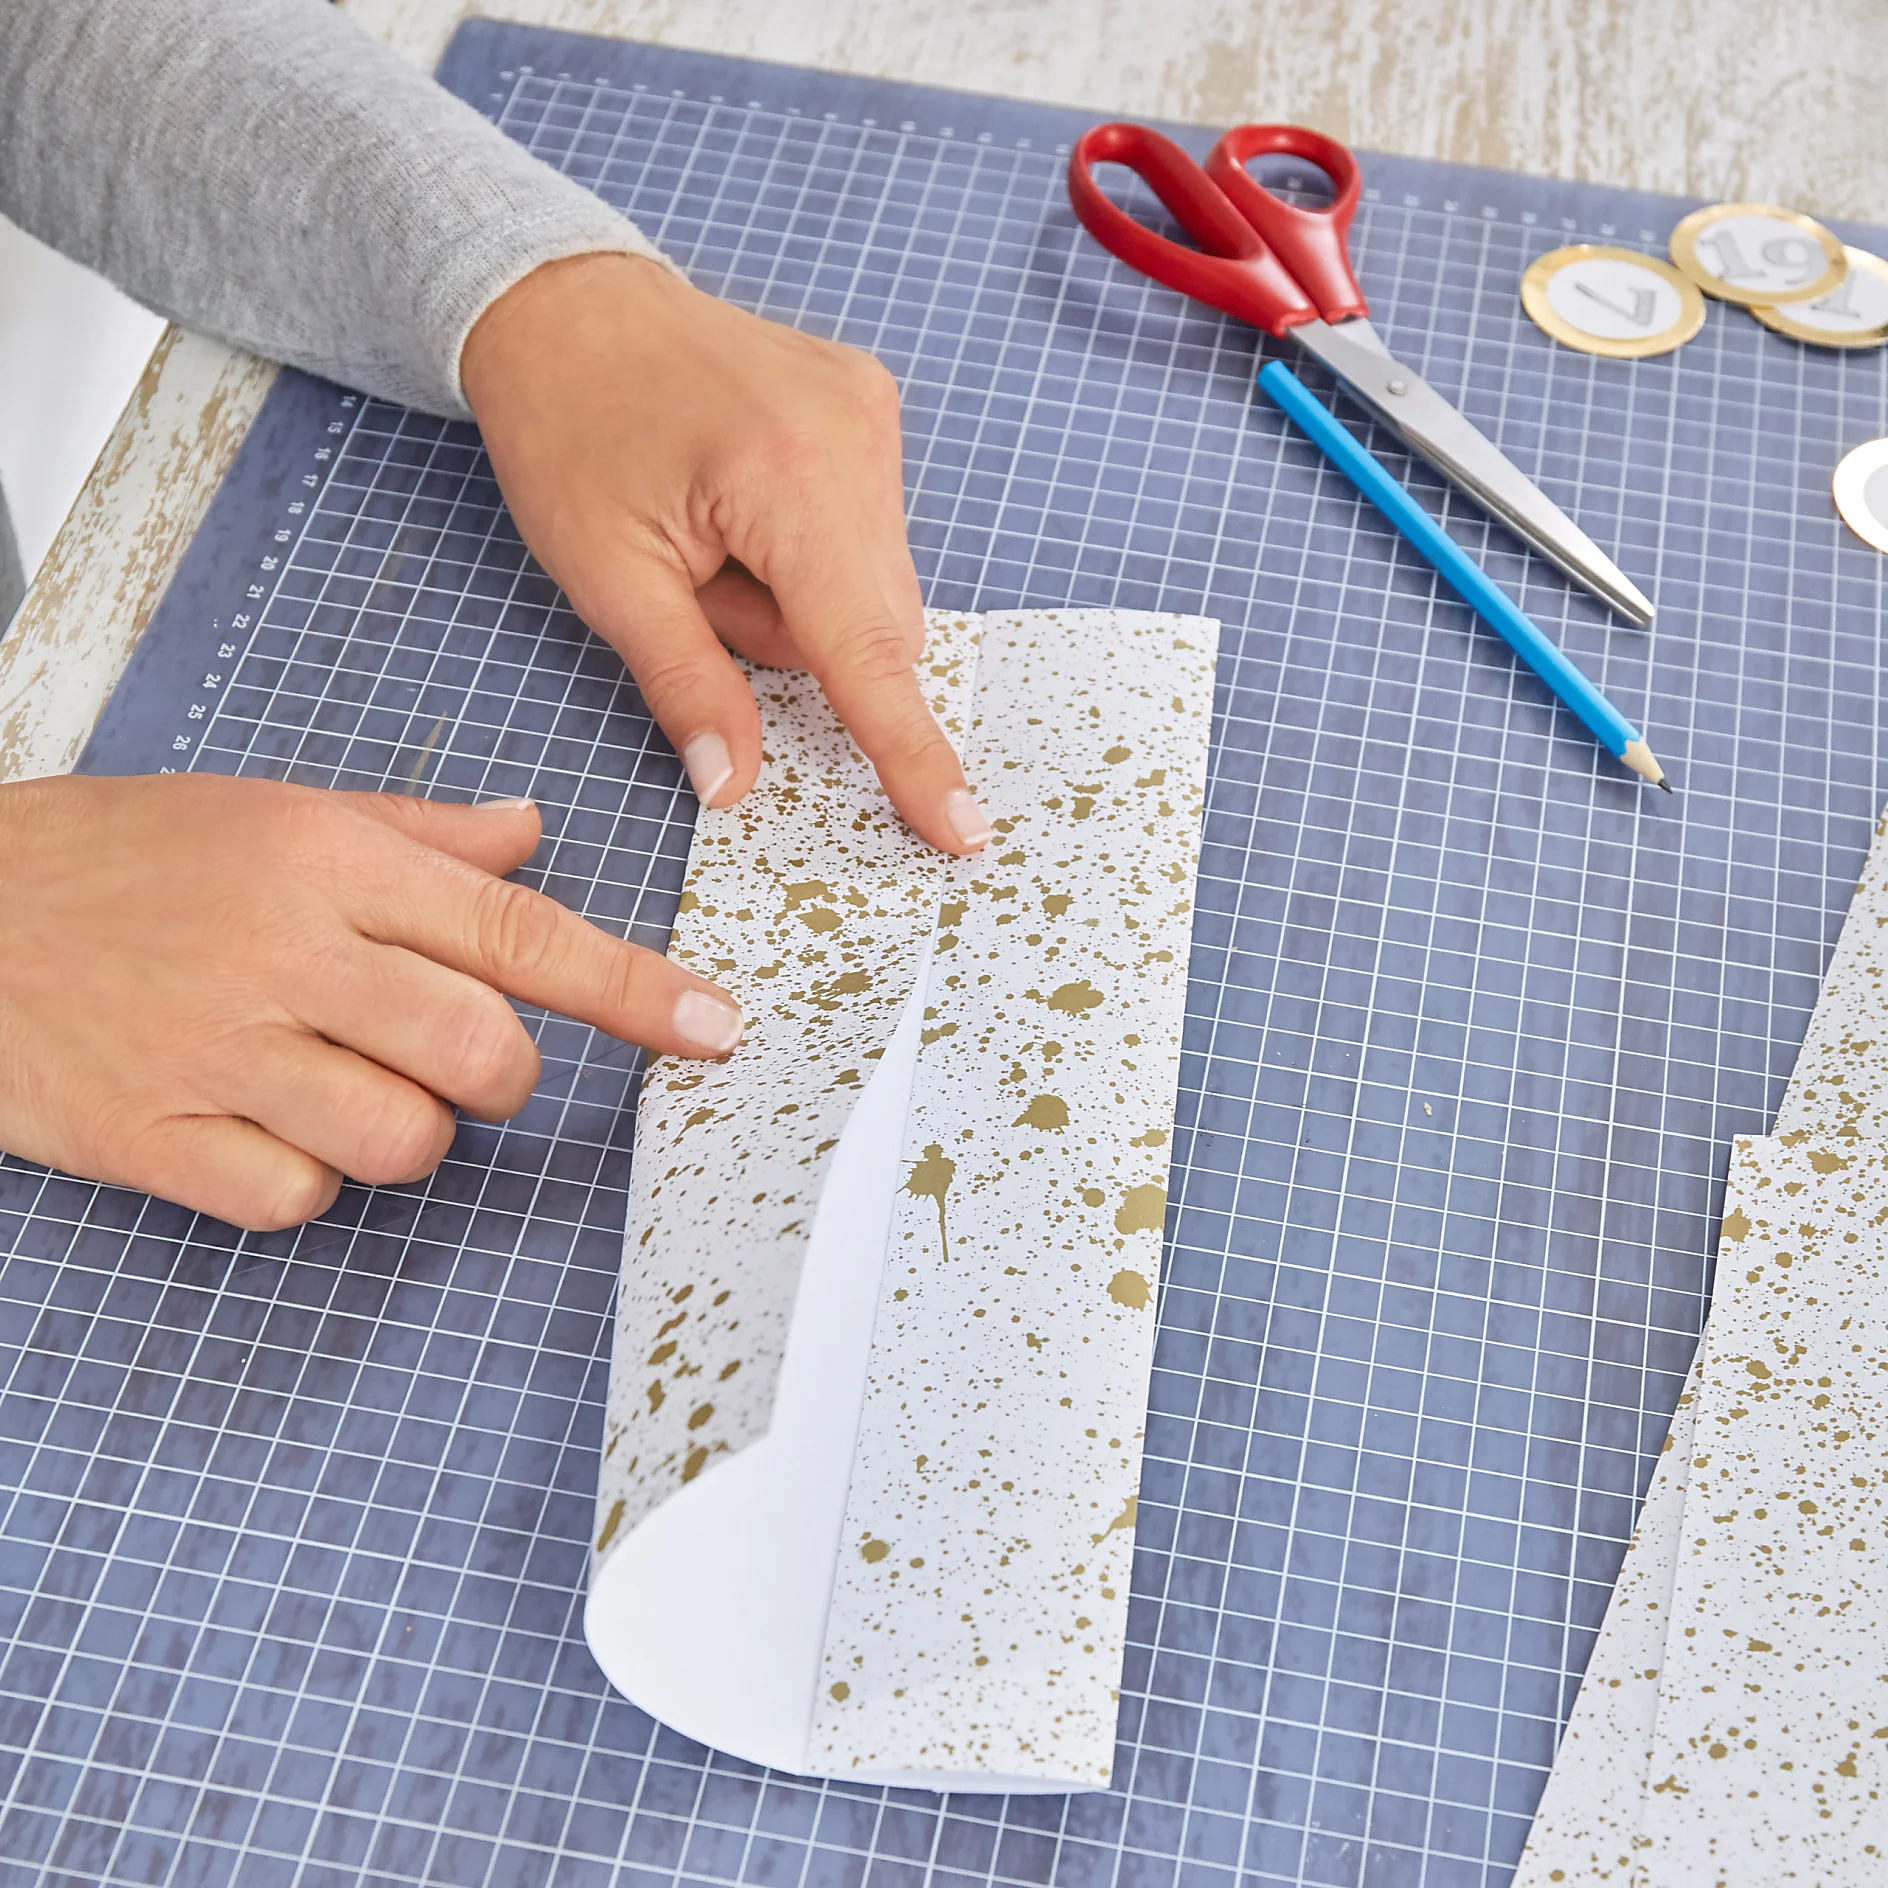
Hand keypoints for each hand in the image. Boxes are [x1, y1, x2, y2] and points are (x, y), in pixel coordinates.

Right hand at [0, 773, 742, 1230]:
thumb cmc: (119, 857)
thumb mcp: (269, 810)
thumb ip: (417, 832)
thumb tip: (534, 832)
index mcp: (327, 859)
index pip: (519, 931)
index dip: (633, 990)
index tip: (715, 1029)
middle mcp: (284, 951)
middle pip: (484, 1054)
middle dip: (503, 1078)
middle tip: (458, 1060)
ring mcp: (215, 1052)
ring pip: (405, 1139)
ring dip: (406, 1131)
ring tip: (337, 1084)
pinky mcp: (149, 1137)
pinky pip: (298, 1198)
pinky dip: (306, 1180)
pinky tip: (259, 1126)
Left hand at [460, 253, 990, 855]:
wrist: (561, 300)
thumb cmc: (567, 430)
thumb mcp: (606, 577)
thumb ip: (687, 686)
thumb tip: (732, 787)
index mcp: (789, 479)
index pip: (867, 653)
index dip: (909, 751)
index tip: (962, 830)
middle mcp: (856, 437)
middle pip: (875, 626)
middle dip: (794, 641)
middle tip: (698, 585)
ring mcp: (873, 413)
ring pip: (872, 588)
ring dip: (799, 598)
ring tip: (712, 536)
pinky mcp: (871, 405)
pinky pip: (867, 535)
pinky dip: (810, 551)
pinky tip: (742, 504)